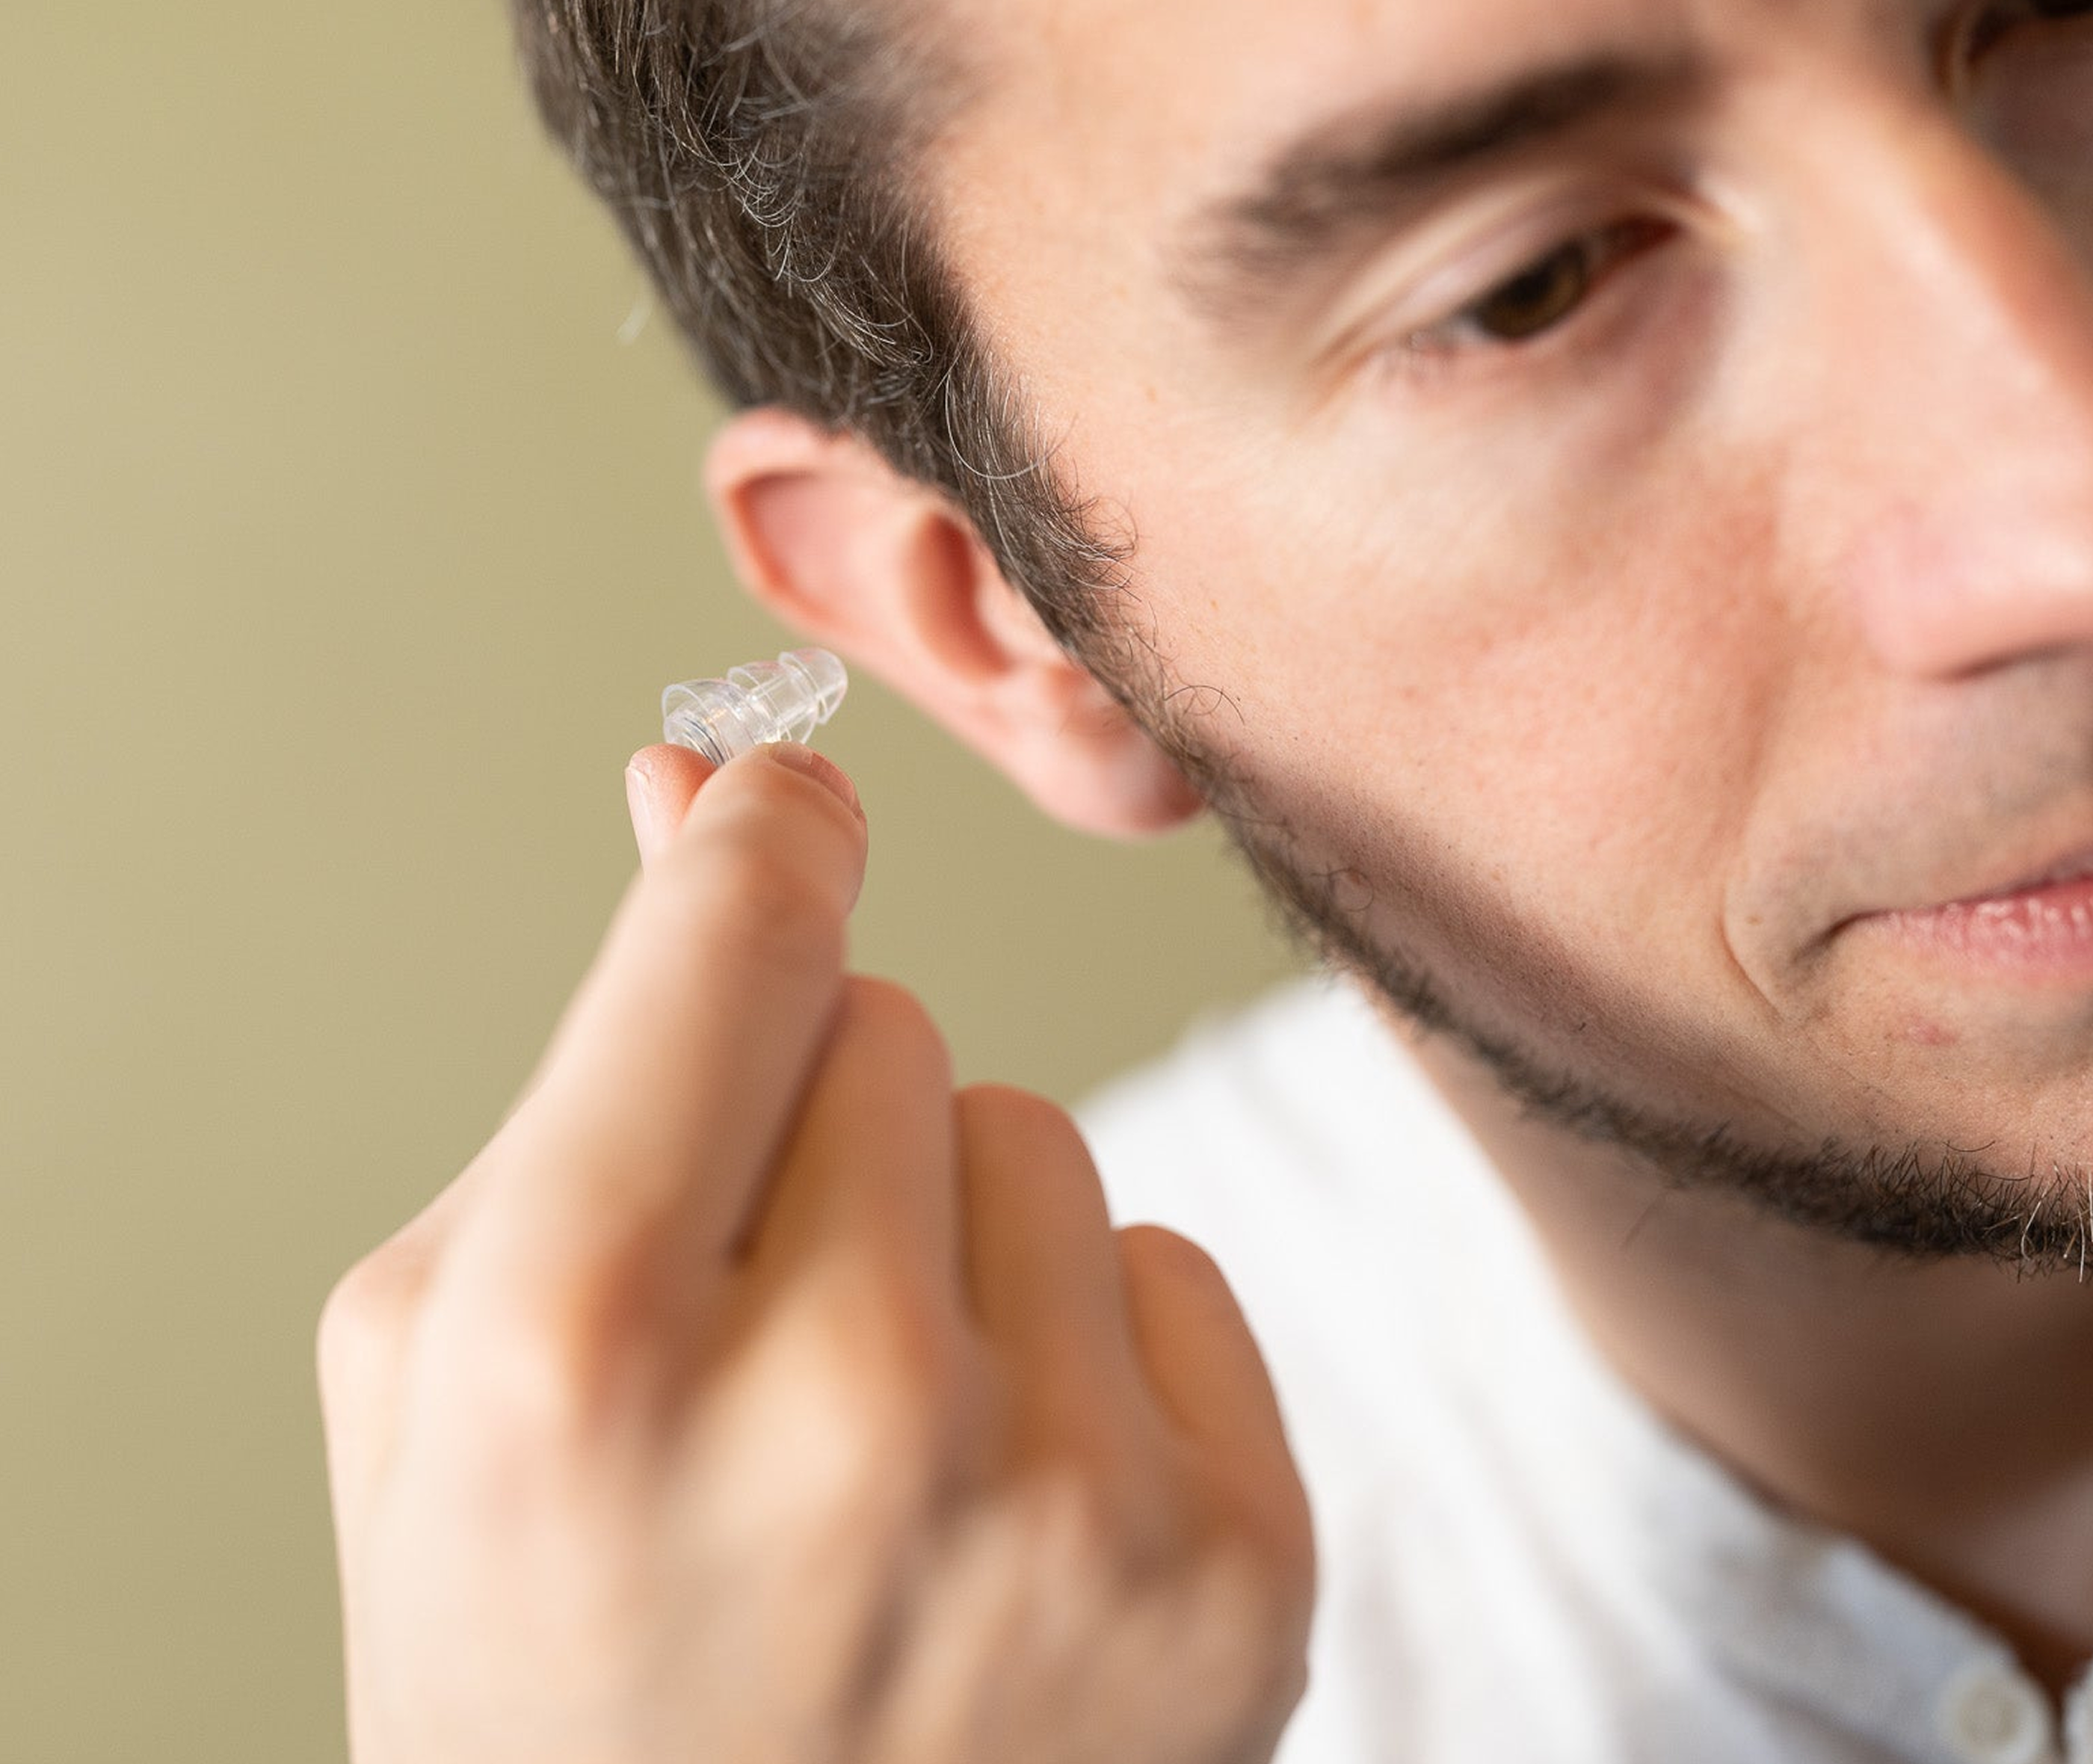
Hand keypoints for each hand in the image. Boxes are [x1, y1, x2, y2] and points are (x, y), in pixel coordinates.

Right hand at [318, 740, 1314, 1763]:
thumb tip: (713, 793)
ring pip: (1041, 1135)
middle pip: (895, 1026)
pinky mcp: (1234, 1574)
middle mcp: (839, 1415)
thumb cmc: (543, 1666)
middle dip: (812, 1122)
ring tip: (869, 1448)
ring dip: (950, 1240)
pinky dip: (1081, 1355)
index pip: (738, 930)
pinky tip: (996, 1518)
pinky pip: (1168, 1271)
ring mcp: (1063, 1502)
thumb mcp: (447, 1367)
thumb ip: (581, 1066)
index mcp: (569, 1349)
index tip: (772, 805)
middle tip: (745, 1331)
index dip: (757, 840)